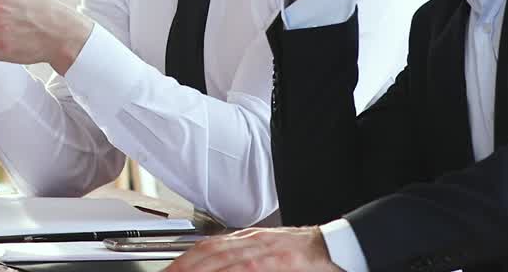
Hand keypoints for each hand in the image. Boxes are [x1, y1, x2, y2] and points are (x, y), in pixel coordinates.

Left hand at [166, 227, 340, 271]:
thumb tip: (216, 265)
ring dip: (200, 269)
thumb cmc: (303, 253)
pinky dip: (233, 271)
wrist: (337, 246)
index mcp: (248, 238)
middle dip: (185, 266)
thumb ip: (242, 258)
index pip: (207, 246)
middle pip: (209, 252)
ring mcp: (265, 250)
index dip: (185, 259)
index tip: (170, 269)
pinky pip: (249, 267)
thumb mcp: (266, 250)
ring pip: (225, 260)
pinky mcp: (280, 261)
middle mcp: (253, 241)